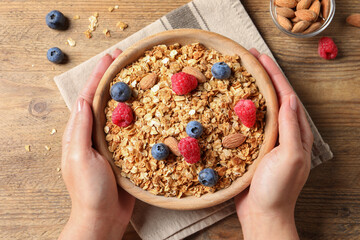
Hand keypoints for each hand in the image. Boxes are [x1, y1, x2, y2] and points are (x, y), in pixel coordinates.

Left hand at [59, 49, 134, 239]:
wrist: (103, 218)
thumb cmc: (88, 190)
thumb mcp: (79, 157)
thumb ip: (81, 129)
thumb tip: (83, 100)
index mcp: (80, 133)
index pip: (89, 98)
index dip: (99, 76)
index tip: (110, 57)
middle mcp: (94, 134)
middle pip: (105, 100)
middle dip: (114, 79)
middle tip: (127, 60)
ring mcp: (111, 143)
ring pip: (121, 113)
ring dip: (129, 94)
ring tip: (141, 78)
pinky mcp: (125, 152)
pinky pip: (133, 129)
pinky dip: (140, 116)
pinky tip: (151, 108)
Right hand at [234, 49, 313, 239]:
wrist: (262, 213)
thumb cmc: (278, 189)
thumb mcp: (290, 157)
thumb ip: (290, 128)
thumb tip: (289, 98)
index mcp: (295, 132)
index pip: (286, 95)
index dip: (274, 74)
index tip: (260, 57)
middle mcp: (282, 132)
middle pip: (273, 97)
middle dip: (263, 76)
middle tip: (248, 58)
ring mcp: (267, 139)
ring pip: (260, 107)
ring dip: (251, 89)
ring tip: (239, 73)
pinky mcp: (252, 147)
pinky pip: (247, 122)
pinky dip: (240, 109)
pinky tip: (229, 103)